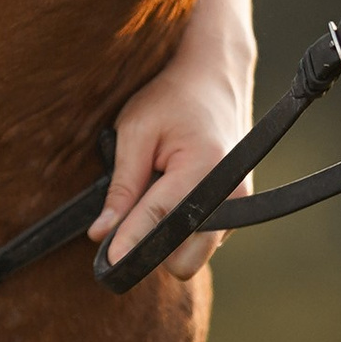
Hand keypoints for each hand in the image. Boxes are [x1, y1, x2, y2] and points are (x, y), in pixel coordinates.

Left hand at [89, 0, 257, 284]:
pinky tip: (175, 191)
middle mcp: (231, 197)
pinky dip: (183, 228)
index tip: (107, 267)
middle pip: (183, 260)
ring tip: (156, 192)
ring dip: (168, 238)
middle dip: (152, 246)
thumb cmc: (172, 96)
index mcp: (204, 171)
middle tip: (131, 212)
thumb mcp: (135, 131)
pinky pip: (204, 240)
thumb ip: (121, 186)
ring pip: (193, 255)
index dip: (127, 245)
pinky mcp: (239, 209)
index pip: (158, 223)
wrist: (215, 74)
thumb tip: (100, 234)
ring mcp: (240, 205)